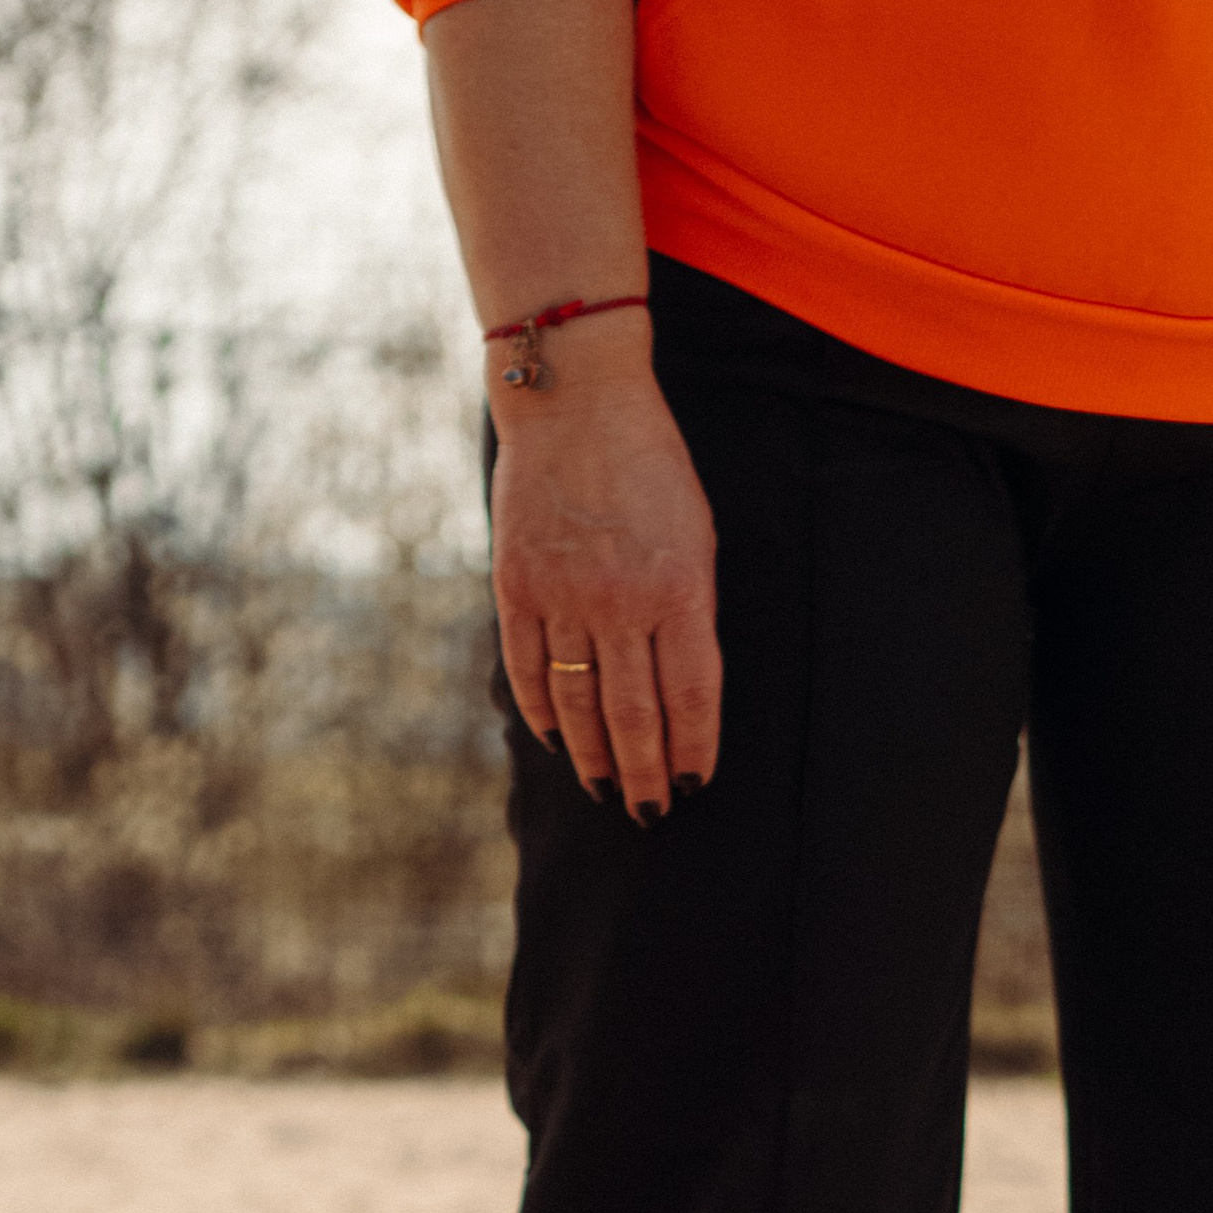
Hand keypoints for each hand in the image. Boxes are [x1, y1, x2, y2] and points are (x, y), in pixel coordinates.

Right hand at [490, 334, 722, 815]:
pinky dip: (543, 713)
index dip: (693, 752)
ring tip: (606, 790)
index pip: (692, 698)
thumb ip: (691, 610)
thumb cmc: (650, 466)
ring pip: (579, 705)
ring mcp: (563, 597)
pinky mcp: (516, 586)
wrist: (574, 399)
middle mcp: (620, 603)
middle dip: (645, 775)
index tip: (695, 786)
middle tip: (651, 813)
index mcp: (678, 590)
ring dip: (594, 758)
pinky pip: (527, 669)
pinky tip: (556, 742)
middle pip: (635, 717)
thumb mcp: (696, 534)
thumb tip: (684, 689)